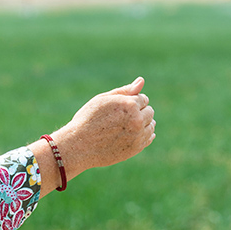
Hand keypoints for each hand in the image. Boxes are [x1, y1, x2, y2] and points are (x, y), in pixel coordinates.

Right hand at [30, 77, 155, 195]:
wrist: (79, 146)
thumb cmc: (88, 119)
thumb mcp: (103, 100)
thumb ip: (124, 91)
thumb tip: (141, 81)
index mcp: (129, 104)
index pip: (143, 98)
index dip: (132, 101)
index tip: (120, 107)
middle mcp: (137, 120)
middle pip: (149, 111)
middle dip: (139, 112)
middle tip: (121, 117)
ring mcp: (138, 135)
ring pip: (151, 125)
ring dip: (143, 123)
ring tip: (125, 126)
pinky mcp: (136, 148)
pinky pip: (149, 137)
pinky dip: (143, 134)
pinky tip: (131, 134)